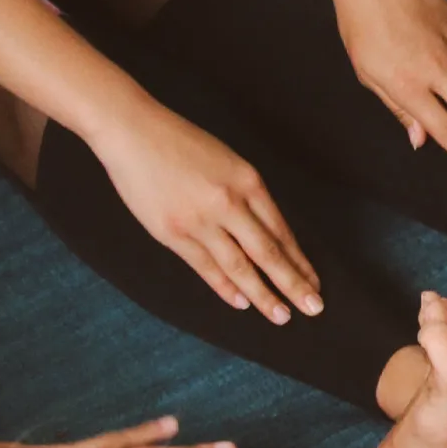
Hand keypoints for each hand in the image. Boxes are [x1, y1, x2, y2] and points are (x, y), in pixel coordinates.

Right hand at [97, 97, 326, 325]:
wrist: (132, 132)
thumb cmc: (180, 142)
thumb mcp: (227, 161)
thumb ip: (247, 195)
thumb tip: (267, 233)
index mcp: (247, 182)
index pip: (281, 231)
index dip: (299, 261)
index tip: (314, 282)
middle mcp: (229, 203)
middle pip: (268, 253)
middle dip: (293, 284)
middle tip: (314, 308)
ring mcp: (200, 221)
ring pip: (239, 266)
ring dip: (263, 294)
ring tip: (281, 316)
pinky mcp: (173, 233)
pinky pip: (206, 267)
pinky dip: (225, 287)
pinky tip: (242, 302)